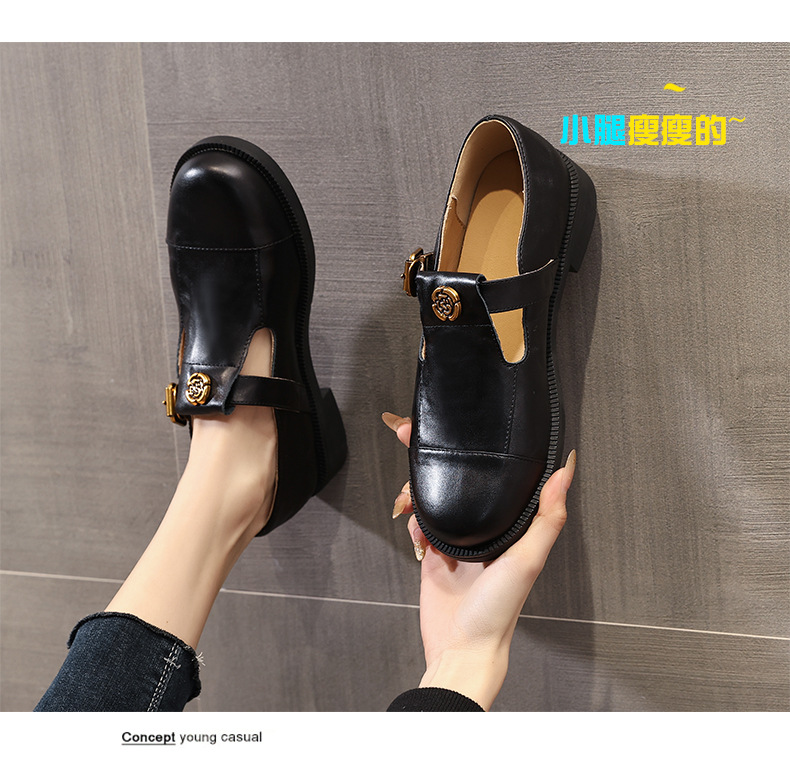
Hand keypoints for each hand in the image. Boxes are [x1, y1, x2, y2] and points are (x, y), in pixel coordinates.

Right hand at [383, 412, 574, 709]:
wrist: (460, 648)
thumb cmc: (499, 612)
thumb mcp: (527, 560)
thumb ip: (547, 517)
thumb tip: (567, 471)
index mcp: (511, 526)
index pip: (499, 476)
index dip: (483, 450)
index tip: (468, 424)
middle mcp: (485, 529)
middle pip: (460, 480)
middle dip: (436, 457)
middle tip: (412, 436)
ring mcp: (458, 540)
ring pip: (436, 496)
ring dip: (421, 487)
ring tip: (412, 490)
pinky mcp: (434, 554)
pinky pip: (421, 523)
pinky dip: (414, 517)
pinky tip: (414, 520)